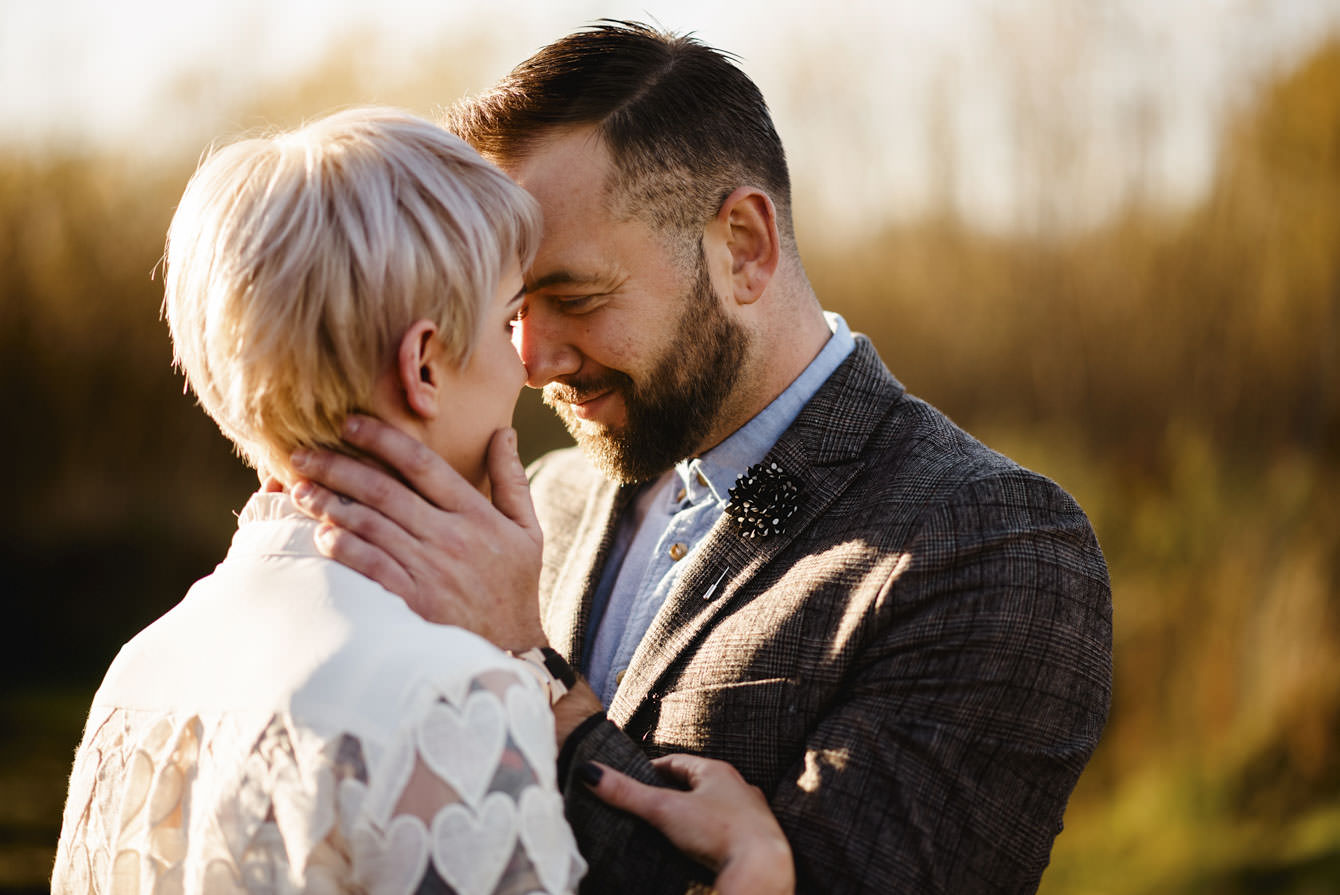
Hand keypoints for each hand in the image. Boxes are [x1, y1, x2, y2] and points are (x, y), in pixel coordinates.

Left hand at [288, 415, 546, 650]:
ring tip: (300, 491)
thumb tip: (502, 432)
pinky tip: (320, 536)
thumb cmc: (514, 587)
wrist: (513, 653)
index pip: (422, 464)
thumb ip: (511, 479)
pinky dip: (342, 548)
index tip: (349, 425)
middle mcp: (452, 537)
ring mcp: (431, 570)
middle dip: (338, 468)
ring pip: (369, 525)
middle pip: (384, 491)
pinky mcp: (413, 602)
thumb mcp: (527, 530)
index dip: (382, 440)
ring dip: (329, 505)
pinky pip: (369, 566)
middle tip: (302, 456)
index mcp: (476, 514)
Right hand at [582, 755, 794, 894]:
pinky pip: (726, 831)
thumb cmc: (718, 832)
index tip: (635, 779)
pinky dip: (710, 836)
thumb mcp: (665, 810)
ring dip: (694, 814)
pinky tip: (699, 848)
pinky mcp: (754, 840)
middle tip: (647, 804)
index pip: (677, 762)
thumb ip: (627, 794)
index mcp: (717, 772)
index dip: (653, 770)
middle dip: (673, 793)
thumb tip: (589, 772)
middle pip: (697, 784)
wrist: (761, 868)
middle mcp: (737, 787)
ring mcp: (749, 814)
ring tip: (670, 828)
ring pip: (714, 807)